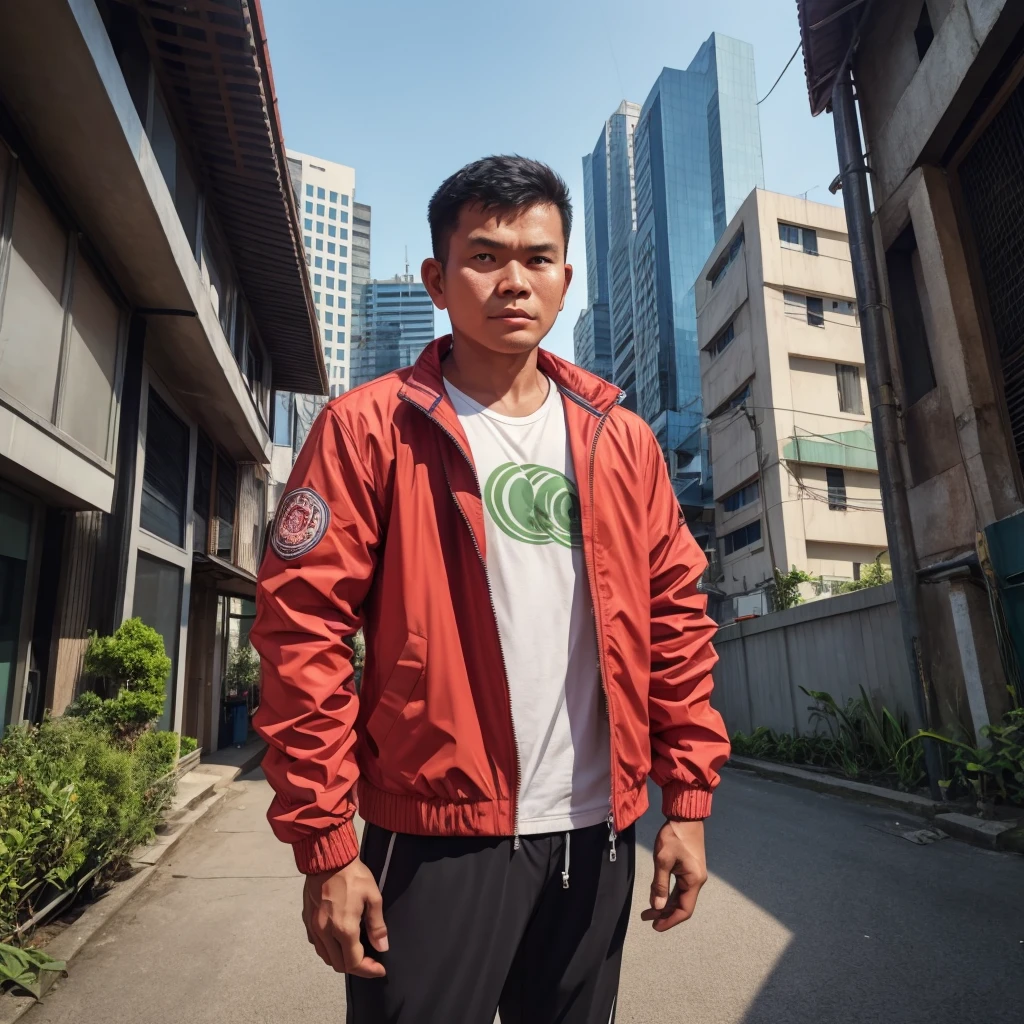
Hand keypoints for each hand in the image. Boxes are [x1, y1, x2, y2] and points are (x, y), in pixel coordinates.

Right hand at [302, 858, 387, 976]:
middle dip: (356, 967)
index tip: (380, 969)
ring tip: (355, 952)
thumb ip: (377, 925)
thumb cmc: (353, 876)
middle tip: (370, 960)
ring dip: (341, 960)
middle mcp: (325, 933)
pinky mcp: (307, 921)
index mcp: (343, 929)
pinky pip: (317, 945)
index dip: (368, 970)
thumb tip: (382, 947)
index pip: (354, 963)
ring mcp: (314, 928)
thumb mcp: (373, 897)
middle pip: (339, 965)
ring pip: (326, 957)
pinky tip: (338, 941)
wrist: (328, 859)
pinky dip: (329, 950)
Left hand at [640, 819, 707, 931]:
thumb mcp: (663, 859)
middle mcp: (696, 880)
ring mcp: (693, 874)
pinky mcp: (689, 868)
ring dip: (664, 904)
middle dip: (664, 913)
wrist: (685, 817)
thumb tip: (656, 907)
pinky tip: (656, 894)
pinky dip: (668, 893)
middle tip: (646, 918)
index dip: (670, 920)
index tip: (656, 927)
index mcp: (694, 881)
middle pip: (681, 904)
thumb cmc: (674, 836)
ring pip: (679, 896)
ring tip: (648, 910)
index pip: (684, 910)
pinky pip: (679, 887)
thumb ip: (659, 884)